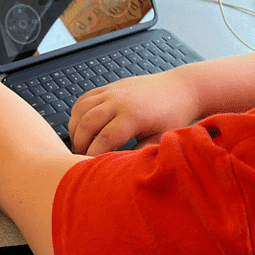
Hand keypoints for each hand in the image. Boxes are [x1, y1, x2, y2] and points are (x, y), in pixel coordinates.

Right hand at [67, 69, 199, 155]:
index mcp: (133, 115)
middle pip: (86, 123)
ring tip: (78, 143)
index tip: (91, 167)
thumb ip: (141, 153)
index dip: (93, 155)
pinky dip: (77, 113)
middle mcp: (118, 100)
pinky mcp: (109, 87)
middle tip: (80, 158)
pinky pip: (84, 98)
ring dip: (74, 128)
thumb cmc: (173, 115)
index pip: (104, 138)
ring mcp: (112, 91)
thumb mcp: (161, 138)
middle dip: (79, 143)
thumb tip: (121, 168)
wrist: (180, 88)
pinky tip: (80, 126)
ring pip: (80, 109)